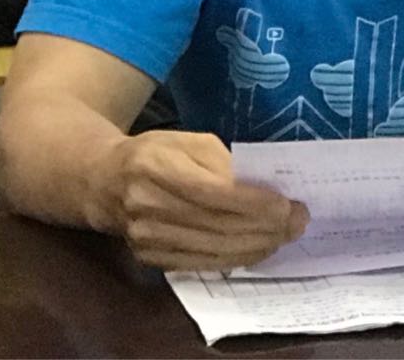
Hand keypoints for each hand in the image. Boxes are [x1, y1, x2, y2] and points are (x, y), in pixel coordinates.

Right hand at [99, 129, 307, 270]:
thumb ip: (223, 161)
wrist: (104, 182)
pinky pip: (203, 264)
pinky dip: (236, 258)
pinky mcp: (151, 260)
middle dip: (266, 227)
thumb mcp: (188, 140)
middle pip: (218, 226)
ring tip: (285, 234)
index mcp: (156, 166)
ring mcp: (147, 239)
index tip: (287, 203)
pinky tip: (259, 248)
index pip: (214, 193)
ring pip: (214, 251)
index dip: (255, 202)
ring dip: (258, 246)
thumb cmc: (155, 153)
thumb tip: (261, 188)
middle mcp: (147, 207)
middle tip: (298, 220)